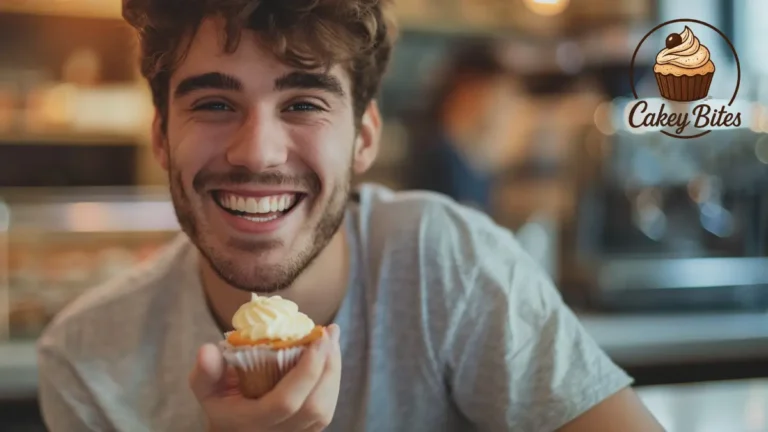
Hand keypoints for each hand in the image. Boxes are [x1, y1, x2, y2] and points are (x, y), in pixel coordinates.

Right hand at [190, 324, 341, 431]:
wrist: (234, 427)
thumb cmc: (220, 403)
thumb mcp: (205, 389)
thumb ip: (204, 372)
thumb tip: (207, 351)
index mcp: (253, 422)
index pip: (285, 403)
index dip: (306, 371)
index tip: (316, 339)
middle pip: (315, 407)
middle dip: (327, 367)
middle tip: (329, 333)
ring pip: (326, 408)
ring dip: (334, 370)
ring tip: (332, 339)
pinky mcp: (308, 430)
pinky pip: (327, 407)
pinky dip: (332, 379)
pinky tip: (330, 355)